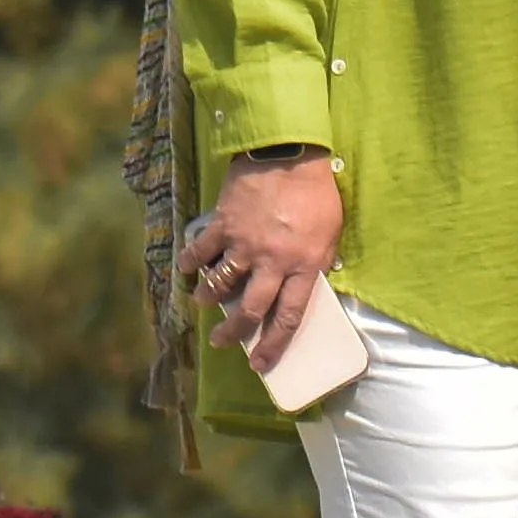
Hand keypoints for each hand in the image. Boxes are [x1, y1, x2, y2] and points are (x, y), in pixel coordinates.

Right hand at [181, 149, 344, 374]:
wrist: (290, 153)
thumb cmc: (316, 193)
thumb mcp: (331, 234)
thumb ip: (318, 262)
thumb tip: (308, 287)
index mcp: (304, 266)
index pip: (289, 317)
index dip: (274, 345)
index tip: (261, 364)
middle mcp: (273, 262)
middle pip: (250, 310)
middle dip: (234, 333)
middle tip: (222, 343)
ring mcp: (245, 244)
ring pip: (220, 284)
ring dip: (208, 299)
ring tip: (203, 304)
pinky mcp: (225, 223)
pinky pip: (202, 250)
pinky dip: (191, 262)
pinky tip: (185, 269)